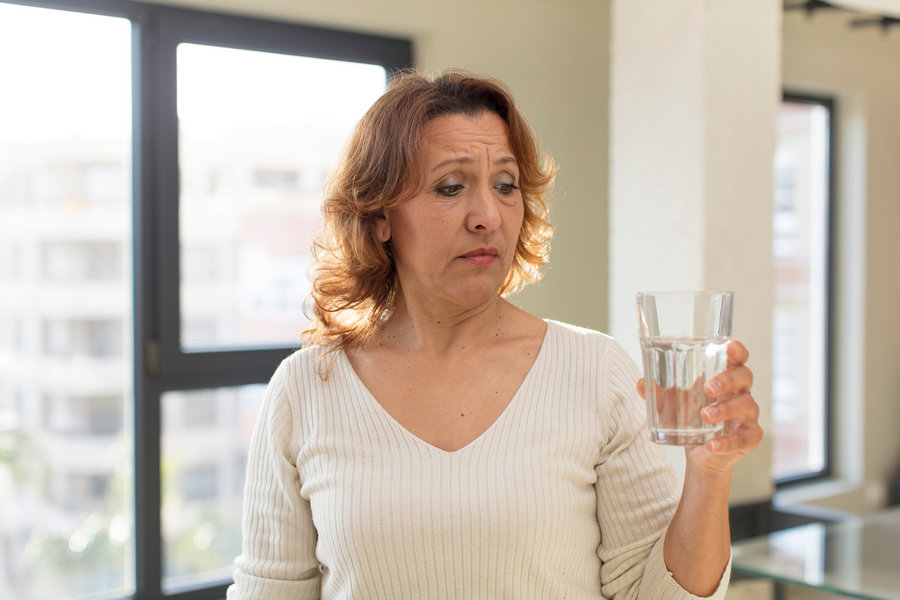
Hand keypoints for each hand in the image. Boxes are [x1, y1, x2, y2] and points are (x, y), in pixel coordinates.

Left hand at [636, 340, 762, 475]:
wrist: (701, 455)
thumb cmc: (691, 420)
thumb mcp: (672, 404)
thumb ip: (658, 393)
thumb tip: (642, 383)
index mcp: (726, 378)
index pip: (737, 359)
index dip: (737, 350)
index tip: (729, 348)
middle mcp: (741, 393)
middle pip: (744, 376)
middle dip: (728, 380)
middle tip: (709, 388)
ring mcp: (748, 415)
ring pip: (746, 405)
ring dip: (725, 409)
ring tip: (705, 415)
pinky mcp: (750, 438)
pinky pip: (744, 438)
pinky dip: (727, 442)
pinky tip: (712, 444)